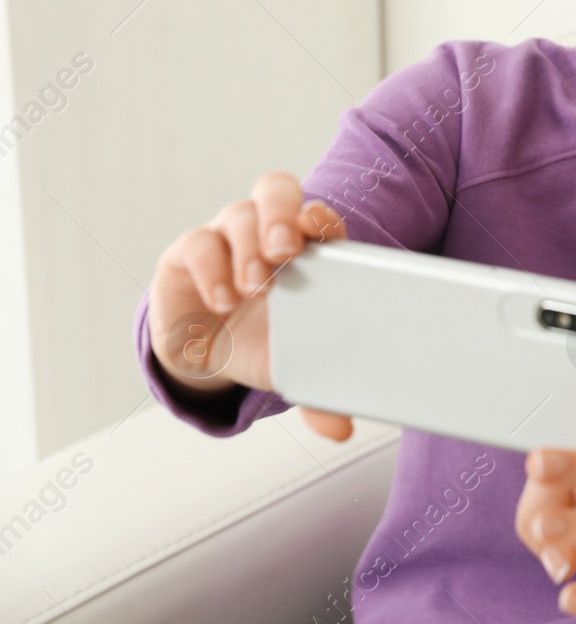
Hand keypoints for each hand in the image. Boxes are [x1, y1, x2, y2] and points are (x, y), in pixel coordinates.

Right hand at [147, 170, 354, 441]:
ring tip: (255, 287)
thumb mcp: (293, 369)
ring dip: (250, 247)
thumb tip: (340, 432)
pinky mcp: (188, 252)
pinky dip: (212, 268)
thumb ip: (320, 396)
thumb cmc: (264, 344)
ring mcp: (227, 238)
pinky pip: (199, 243)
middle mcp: (267, 233)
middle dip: (284, 214)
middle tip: (287, 252)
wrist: (208, 357)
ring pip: (240, 212)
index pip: (319, 218)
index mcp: (306, 250)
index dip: (323, 220)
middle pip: (277, 190)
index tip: (325, 234)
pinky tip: (222, 299)